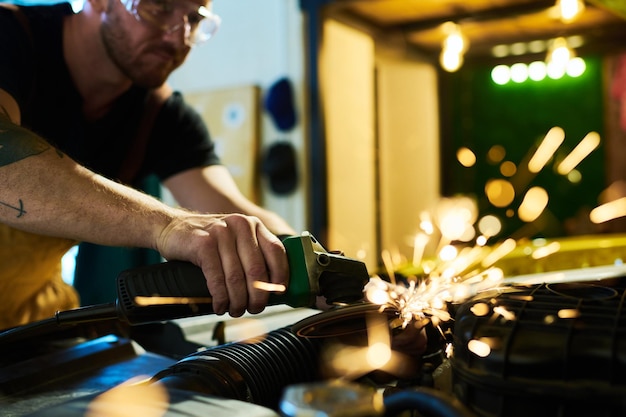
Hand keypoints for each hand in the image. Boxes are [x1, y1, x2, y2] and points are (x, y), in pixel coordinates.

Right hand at [156, 212, 288, 316]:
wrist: (170, 227)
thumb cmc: (206, 241)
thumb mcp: (234, 240)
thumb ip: (252, 255)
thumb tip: (272, 289)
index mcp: (253, 225)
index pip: (277, 252)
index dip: (280, 277)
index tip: (278, 295)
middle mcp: (240, 225)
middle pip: (257, 270)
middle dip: (257, 297)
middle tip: (253, 309)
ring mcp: (221, 232)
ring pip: (237, 278)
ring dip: (237, 302)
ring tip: (234, 310)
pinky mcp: (203, 243)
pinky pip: (217, 279)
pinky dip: (220, 298)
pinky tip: (220, 306)